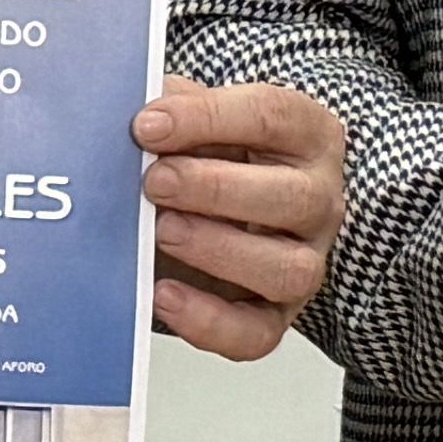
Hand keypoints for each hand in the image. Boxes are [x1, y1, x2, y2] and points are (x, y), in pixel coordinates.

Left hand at [138, 78, 351, 359]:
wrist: (211, 206)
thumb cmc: (207, 155)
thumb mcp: (193, 118)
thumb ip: (168, 108)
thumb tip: (125, 114)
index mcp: (305, 134)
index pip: (272, 116)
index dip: (208, 118)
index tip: (147, 125)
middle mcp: (317, 199)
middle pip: (292, 197)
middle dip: (215, 188)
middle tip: (155, 181)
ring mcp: (304, 260)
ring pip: (287, 269)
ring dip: (220, 250)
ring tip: (163, 231)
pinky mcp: (275, 315)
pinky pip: (258, 334)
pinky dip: (209, 321)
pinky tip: (163, 294)